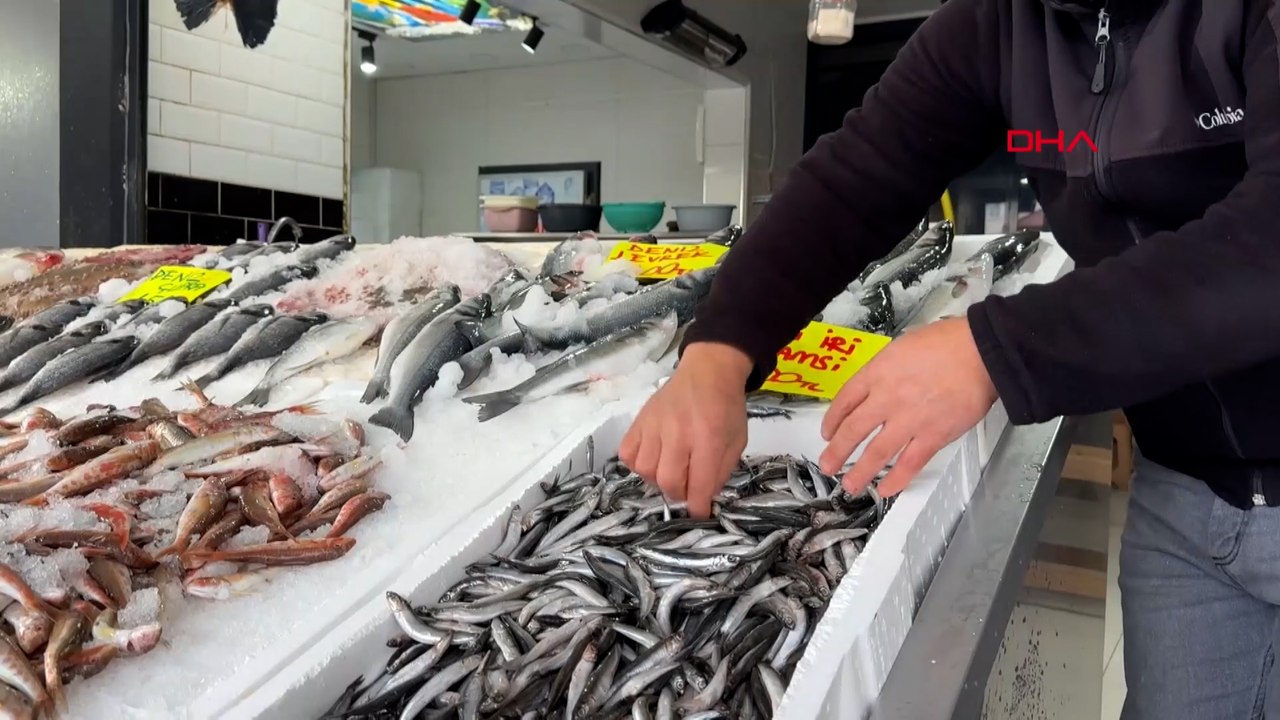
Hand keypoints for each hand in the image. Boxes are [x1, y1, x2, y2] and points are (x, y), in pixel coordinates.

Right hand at [620, 343, 749, 517]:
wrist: (707, 372)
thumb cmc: (726, 408)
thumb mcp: (737, 441)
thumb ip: (721, 471)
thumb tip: (702, 497)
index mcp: (709, 438)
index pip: (698, 485)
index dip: (698, 507)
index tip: (699, 514)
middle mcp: (678, 432)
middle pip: (668, 481)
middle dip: (679, 494)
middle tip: (687, 488)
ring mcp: (654, 425)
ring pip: (645, 470)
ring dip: (658, 480)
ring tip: (670, 471)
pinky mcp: (639, 420)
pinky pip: (627, 454)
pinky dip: (637, 464)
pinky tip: (653, 459)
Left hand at [819, 317, 996, 496]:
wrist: (981, 352)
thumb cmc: (947, 343)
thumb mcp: (902, 346)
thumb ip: (885, 369)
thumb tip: (875, 387)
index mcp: (878, 372)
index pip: (845, 400)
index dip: (833, 420)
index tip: (828, 432)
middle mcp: (888, 398)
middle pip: (854, 430)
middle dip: (837, 451)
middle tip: (828, 465)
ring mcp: (910, 419)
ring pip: (877, 452)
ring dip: (861, 472)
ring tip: (850, 485)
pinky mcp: (933, 435)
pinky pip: (910, 463)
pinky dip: (897, 479)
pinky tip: (886, 489)